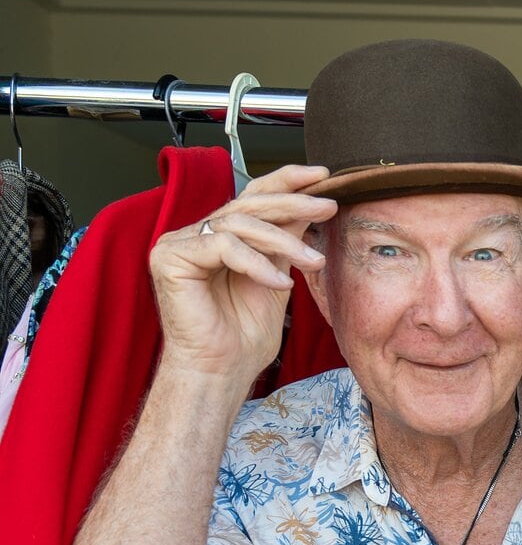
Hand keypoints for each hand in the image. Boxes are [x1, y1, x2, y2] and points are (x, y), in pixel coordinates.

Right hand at [150, 164, 335, 384]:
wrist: (223, 369)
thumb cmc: (246, 334)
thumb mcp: (279, 275)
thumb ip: (287, 241)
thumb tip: (313, 204)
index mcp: (221, 235)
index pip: (253, 196)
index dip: (286, 181)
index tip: (322, 176)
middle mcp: (198, 233)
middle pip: (248, 203)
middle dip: (293, 203)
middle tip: (328, 206)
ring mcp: (180, 243)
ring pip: (239, 223)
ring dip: (283, 240)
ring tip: (312, 261)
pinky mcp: (170, 257)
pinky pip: (223, 246)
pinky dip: (257, 264)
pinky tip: (281, 283)